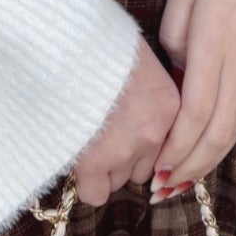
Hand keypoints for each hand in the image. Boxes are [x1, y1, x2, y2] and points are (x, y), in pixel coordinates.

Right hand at [70, 37, 180, 205]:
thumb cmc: (95, 44)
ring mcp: (128, 148)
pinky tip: (75, 160)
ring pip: (119, 179)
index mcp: (170, 105)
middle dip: (124, 157)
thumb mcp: (134, 61)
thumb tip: (130, 109)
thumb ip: (142, 92)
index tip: (123, 132)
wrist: (65, 42)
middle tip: (99, 133)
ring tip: (83, 138)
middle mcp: (157, 131)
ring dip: (104, 167)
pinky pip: (95, 193)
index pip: (164, 146)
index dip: (141, 142)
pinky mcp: (96, 160)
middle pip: (144, 167)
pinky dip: (86, 182)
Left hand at [151, 0, 235, 193]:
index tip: (156, 170)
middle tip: (164, 190)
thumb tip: (175, 71)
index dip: (177, 149)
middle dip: (190, 167)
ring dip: (211, 157)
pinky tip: (215, 145)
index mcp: (217, 46)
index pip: (196, 114)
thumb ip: (173, 33)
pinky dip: (232, 135)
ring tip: (185, 179)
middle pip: (218, 131)